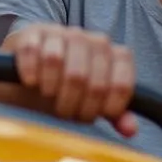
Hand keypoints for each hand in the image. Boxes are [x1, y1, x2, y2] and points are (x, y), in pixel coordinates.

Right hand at [2, 23, 136, 137]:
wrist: (32, 68)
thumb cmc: (66, 88)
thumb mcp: (91, 103)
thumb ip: (114, 114)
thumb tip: (130, 129)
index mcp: (112, 55)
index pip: (122, 84)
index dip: (107, 107)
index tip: (93, 116)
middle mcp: (91, 39)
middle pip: (90, 78)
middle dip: (76, 104)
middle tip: (65, 112)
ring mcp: (62, 33)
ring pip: (58, 60)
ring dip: (52, 87)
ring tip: (49, 95)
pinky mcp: (34, 32)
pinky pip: (33, 50)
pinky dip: (31, 71)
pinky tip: (32, 81)